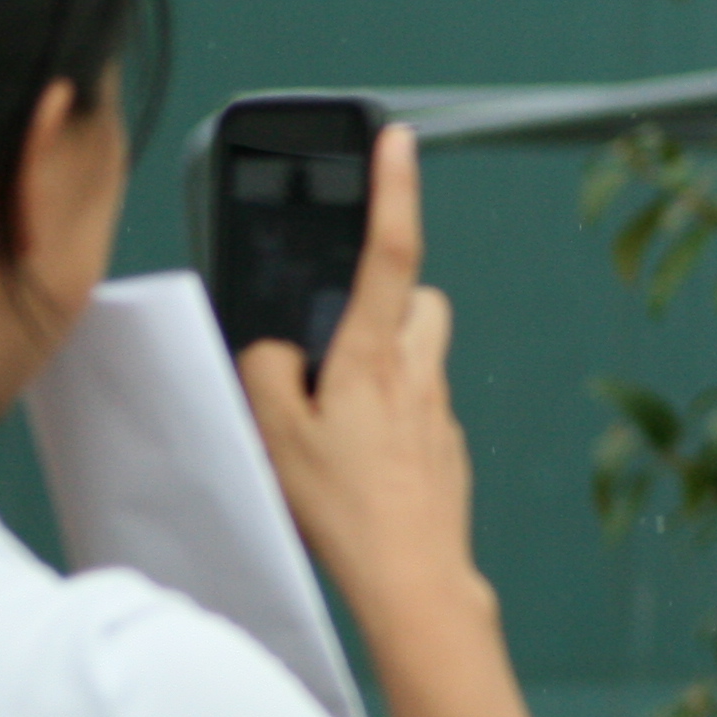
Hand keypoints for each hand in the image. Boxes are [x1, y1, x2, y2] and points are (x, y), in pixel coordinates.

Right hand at [239, 124, 479, 622]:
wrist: (414, 576)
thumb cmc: (345, 509)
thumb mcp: (276, 436)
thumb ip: (268, 372)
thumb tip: (278, 347)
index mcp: (373, 356)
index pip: (390, 250)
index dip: (395, 188)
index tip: (398, 140)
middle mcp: (419, 370)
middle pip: (417, 299)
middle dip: (383, 302)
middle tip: (335, 344)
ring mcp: (439, 407)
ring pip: (421, 351)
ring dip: (385, 359)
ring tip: (334, 412)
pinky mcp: (447, 443)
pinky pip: (419, 403)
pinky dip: (390, 413)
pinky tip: (358, 458)